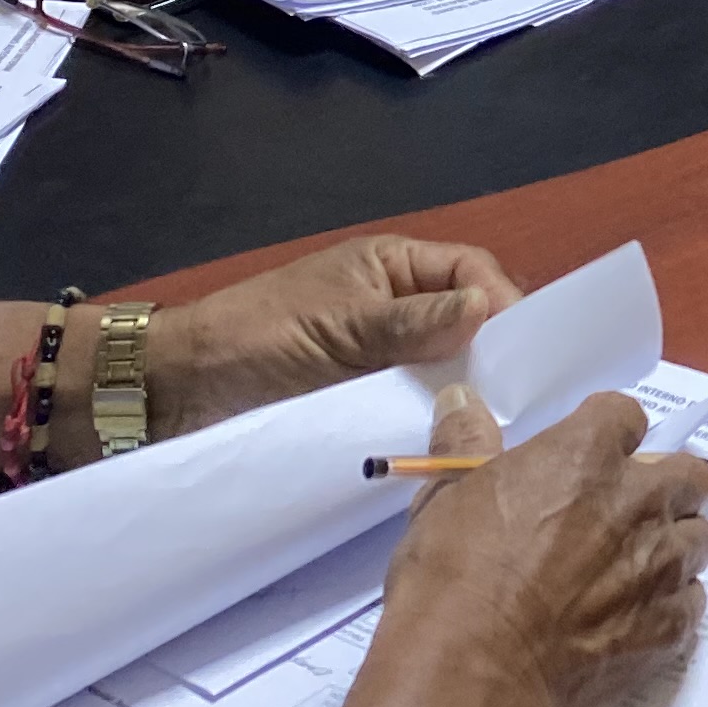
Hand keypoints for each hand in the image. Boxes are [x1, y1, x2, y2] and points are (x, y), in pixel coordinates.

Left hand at [132, 233, 524, 450]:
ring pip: (447, 366)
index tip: (522, 353)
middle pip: (468, 322)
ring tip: (491, 425)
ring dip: (463, 390)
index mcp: (393, 267)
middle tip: (516, 399)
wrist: (185, 389)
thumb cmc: (259, 337)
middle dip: (491, 353)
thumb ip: (412, 321)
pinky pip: (416, 401)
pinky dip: (433, 416)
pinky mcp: (368, 397)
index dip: (501, 305)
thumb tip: (485, 309)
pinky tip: (450, 439)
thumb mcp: (341, 326)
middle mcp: (397, 306)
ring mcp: (384, 354)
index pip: (472, 273)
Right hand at [379, 390, 707, 706]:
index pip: (626, 417)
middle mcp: (639, 501)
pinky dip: (668, 606)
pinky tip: (629, 621)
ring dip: (670, 548)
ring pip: (697, 539)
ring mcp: (662, 565)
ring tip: (628, 573)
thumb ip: (466, 443)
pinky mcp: (671, 626)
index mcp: (586, 455)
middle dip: (663, 488)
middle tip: (621, 516)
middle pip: (687, 475)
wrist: (471, 673)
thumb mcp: (444, 498)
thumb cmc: (451, 578)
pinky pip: (691, 603)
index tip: (588, 459)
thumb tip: (462, 400)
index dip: (608, 436)